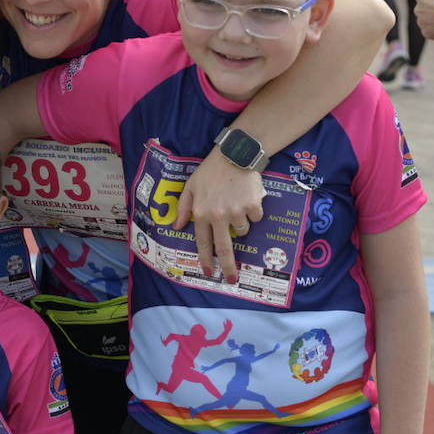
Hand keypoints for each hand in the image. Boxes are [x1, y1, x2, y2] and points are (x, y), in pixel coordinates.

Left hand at [174, 158, 265, 282]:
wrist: (235, 155)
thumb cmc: (210, 171)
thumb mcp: (191, 187)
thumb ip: (183, 208)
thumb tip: (177, 226)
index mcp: (201, 212)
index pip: (202, 242)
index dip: (206, 258)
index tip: (209, 272)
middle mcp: (218, 215)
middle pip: (224, 247)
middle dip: (228, 266)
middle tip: (232, 278)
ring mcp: (237, 211)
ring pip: (242, 230)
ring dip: (241, 223)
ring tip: (237, 204)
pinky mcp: (253, 205)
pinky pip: (256, 218)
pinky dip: (254, 211)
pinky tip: (248, 197)